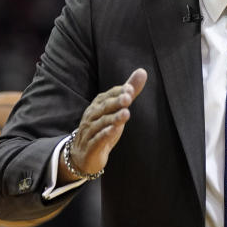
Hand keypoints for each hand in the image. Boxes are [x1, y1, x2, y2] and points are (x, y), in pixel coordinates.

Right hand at [60, 68, 147, 182]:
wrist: (84, 155)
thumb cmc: (103, 128)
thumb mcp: (117, 109)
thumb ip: (129, 91)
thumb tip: (142, 71)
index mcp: (98, 105)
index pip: (108, 95)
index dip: (119, 92)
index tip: (131, 89)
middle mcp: (92, 116)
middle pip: (104, 107)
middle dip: (116, 102)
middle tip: (128, 98)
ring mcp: (90, 131)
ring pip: (101, 123)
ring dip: (113, 118)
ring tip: (126, 114)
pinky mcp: (91, 147)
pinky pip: (98, 139)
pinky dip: (105, 135)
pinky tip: (114, 131)